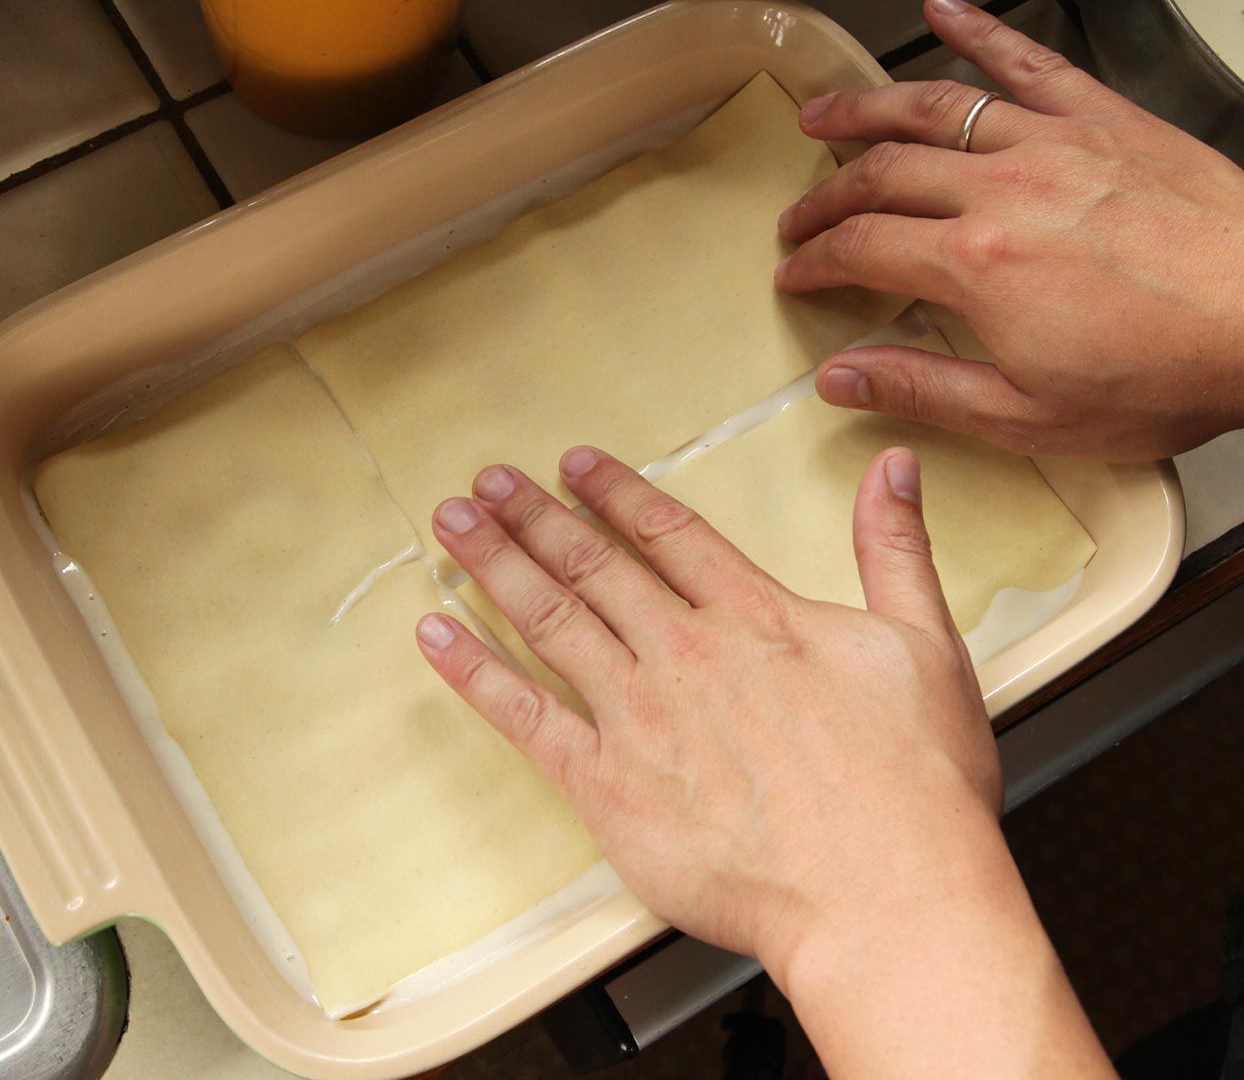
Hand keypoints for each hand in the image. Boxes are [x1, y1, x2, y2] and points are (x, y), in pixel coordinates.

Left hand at [416, 444, 994, 976]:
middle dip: (535, 516)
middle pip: (593, 566)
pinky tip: (437, 635)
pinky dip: (474, 671)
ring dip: (496, 565)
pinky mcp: (607, 785)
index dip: (614, 492)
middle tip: (489, 482)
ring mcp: (639, 716)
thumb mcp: (926, 645)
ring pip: (550, 620)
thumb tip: (894, 467)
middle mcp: (685, 652)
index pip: (668, 533)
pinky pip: (524, 715)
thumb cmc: (914, 790)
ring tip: (453, 525)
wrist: (885, 897)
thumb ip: (896, 548)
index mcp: (756, 617)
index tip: (573, 465)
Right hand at [776, 0, 1243, 460]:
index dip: (815, 260)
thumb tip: (841, 378)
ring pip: (934, 107)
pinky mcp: (1107, 119)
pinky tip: (943, 10)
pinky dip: (979, 31)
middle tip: (801, 216)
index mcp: (978, 264)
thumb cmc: (1171, 369)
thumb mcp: (1031, 415)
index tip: (797, 273)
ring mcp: (1056, 143)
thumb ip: (924, 390)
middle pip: (882, 173)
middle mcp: (1005, 189)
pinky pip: (1030, 59)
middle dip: (826, 195)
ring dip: (866, 107)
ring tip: (825, 112)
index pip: (861, 247)